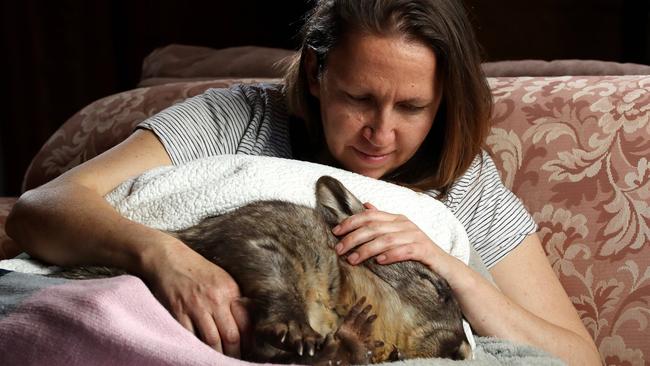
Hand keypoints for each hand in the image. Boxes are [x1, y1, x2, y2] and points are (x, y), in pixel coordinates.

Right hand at [143, 243, 249, 357]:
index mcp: (230, 291)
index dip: (248, 343)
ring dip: (216, 355)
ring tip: (218, 360)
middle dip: (234, 354)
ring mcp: (195, 306)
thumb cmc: (197, 270)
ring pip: (212, 341)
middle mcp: (215, 299)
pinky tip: (199, 352)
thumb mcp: (222, 279)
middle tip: (234, 361)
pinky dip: (196, 347)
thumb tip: (247, 326)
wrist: (168, 258)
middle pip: (231, 336)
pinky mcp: (177, 312)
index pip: (246, 323)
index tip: (247, 351)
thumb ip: (234, 300)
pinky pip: (190, 337)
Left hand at [332, 203, 447, 270]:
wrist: (445, 268)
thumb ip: (382, 221)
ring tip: (353, 259)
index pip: (370, 216)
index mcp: (397, 219)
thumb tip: (365, 206)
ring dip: (366, 250)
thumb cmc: (418, 253)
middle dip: (353, 238)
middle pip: (374, 228)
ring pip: (386, 240)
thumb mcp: (398, 235)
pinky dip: (391, 255)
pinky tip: (379, 262)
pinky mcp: (424, 251)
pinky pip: (405, 251)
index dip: (351, 222)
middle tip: (339, 249)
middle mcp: (406, 225)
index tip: (335, 232)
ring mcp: (416, 237)